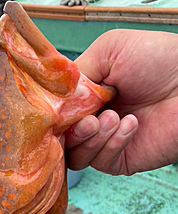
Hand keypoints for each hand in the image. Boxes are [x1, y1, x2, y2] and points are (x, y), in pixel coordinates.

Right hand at [65, 29, 177, 174]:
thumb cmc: (159, 61)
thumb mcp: (109, 51)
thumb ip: (76, 73)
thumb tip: (55, 102)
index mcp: (88, 97)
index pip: (57, 115)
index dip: (54, 116)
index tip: (58, 112)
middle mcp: (93, 121)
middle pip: (61, 140)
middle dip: (72, 130)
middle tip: (90, 119)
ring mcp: (106, 142)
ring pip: (76, 156)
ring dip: (91, 138)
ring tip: (113, 117)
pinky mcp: (121, 160)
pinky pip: (101, 162)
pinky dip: (112, 144)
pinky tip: (131, 124)